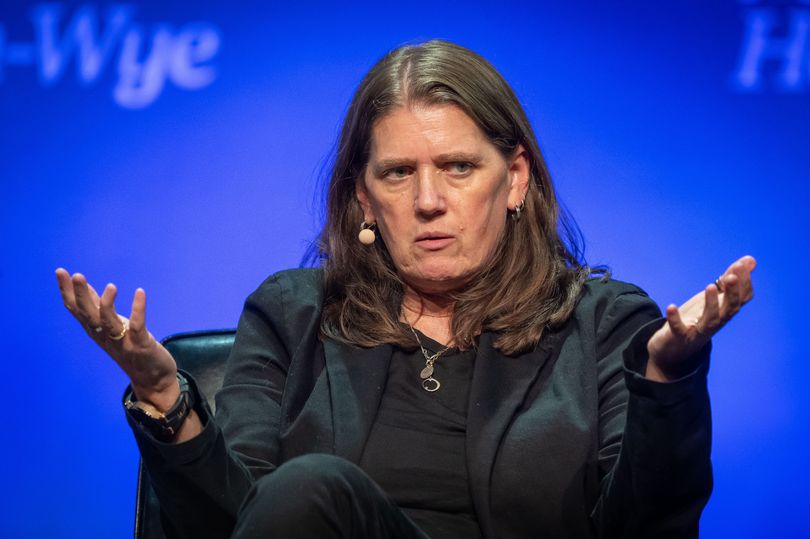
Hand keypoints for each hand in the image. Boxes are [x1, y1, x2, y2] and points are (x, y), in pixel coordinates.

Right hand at [55, 268, 178, 409]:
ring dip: (108, 304)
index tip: (60, 271)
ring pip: (108, 322)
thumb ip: (97, 308)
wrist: (152, 380)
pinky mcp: (140, 345)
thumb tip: (83, 287)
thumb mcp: (111, 326)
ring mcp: (122, 342)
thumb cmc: (130, 348)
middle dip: (81, 295)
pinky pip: (137, 326)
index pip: (76, 310)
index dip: (67, 291)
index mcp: (96, 331)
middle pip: (88, 315)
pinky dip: (138, 310)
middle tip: (76, 275)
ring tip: (111, 286)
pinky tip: (140, 292)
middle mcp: (104, 336)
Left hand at [645, 255, 755, 381]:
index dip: (744, 283)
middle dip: (732, 293)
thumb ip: (729, 280)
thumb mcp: (713, 299)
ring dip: (711, 304)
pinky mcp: (679, 337)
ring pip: (711, 320)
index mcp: (725, 311)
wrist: (673, 350)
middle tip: (730, 276)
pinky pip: (679, 329)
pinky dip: (675, 319)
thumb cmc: (697, 320)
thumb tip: (750, 260)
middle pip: (730, 309)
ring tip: (710, 286)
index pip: (742, 299)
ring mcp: (698, 331)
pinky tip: (671, 306)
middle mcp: (716, 322)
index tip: (743, 265)